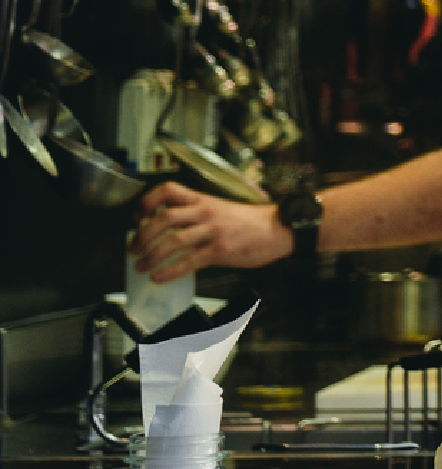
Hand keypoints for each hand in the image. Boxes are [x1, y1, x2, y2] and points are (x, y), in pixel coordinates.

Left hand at [131, 184, 293, 282]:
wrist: (280, 230)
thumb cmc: (251, 223)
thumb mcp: (222, 210)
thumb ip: (197, 217)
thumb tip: (171, 233)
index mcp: (204, 200)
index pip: (167, 191)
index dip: (146, 202)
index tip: (137, 216)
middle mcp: (206, 212)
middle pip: (163, 218)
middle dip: (142, 236)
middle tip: (133, 248)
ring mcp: (213, 231)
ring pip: (172, 241)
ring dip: (151, 256)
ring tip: (141, 266)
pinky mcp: (221, 251)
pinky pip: (189, 261)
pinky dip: (170, 271)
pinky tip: (159, 277)